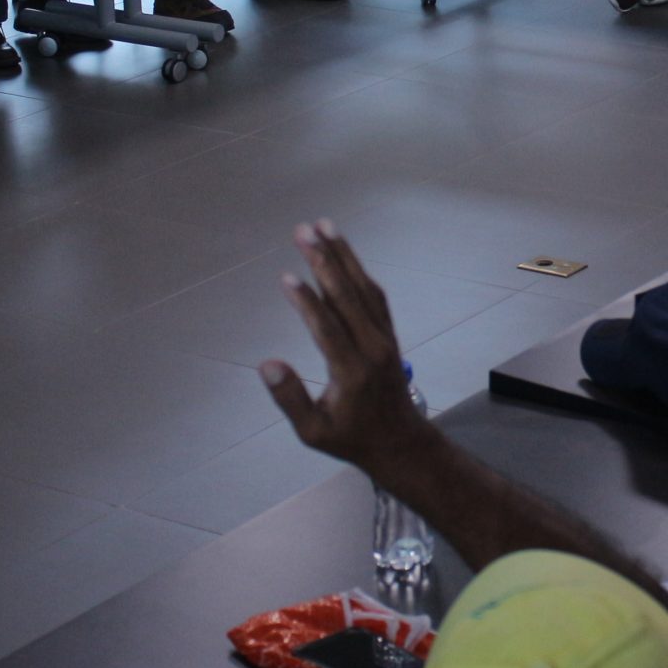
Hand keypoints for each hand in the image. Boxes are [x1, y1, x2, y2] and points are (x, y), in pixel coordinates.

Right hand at [258, 222, 438, 474]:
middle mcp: (373, 348)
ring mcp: (385, 338)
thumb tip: (266, 364)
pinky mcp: (389, 333)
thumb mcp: (313, 432)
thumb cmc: (351, 438)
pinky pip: (374, 296)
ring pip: (364, 289)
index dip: (306, 301)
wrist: (400, 442)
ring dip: (344, 255)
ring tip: (324, 225)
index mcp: (352, 372)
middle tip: (303, 230)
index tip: (287, 276)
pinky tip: (344, 253)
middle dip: (324, 260)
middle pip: (348, 296)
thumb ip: (290, 398)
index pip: (327, 328)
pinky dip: (358, 271)